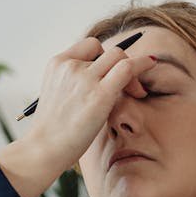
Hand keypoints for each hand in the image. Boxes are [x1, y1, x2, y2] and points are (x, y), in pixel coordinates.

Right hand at [27, 36, 156, 166]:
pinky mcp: (100, 94)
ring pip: (119, 56)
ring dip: (133, 68)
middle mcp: (71, 66)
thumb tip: (102, 79)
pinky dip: (143, 64)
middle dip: (121, 65)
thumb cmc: (54, 131)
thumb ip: (76, 83)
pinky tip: (152, 64)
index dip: (105, 57)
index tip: (111, 74)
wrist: (43, 149)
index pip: (89, 46)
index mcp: (58, 64)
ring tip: (138, 91)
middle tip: (129, 87)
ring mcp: (85, 78)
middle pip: (106, 51)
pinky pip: (128, 68)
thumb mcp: (60, 96)